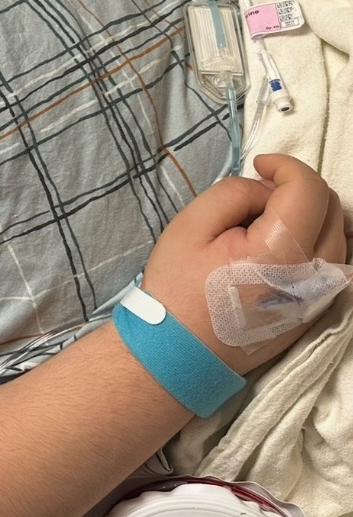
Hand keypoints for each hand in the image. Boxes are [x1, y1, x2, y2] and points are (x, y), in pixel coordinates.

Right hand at [140, 155, 345, 374]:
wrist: (180, 352)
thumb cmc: (178, 289)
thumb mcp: (189, 227)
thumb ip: (233, 194)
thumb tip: (264, 191)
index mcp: (281, 252)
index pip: (309, 189)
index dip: (285, 165)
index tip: (259, 163)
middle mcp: (314, 274)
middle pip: (331, 207)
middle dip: (296, 189)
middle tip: (256, 195)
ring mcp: (322, 295)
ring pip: (338, 233)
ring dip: (309, 214)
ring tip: (266, 222)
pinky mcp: (318, 307)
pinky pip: (333, 260)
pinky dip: (314, 240)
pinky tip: (278, 246)